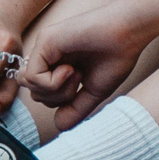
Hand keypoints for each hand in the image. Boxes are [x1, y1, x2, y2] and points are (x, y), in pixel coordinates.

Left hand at [19, 1, 153, 127]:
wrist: (129, 34)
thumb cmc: (116, 58)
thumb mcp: (93, 91)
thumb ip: (75, 108)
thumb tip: (59, 125)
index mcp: (57, 65)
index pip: (42, 93)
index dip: (59, 100)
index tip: (80, 89)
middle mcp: (47, 54)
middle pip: (33, 92)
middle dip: (55, 98)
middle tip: (79, 81)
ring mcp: (44, 46)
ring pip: (29, 85)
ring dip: (54, 90)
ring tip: (76, 74)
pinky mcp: (45, 41)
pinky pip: (33, 77)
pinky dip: (53, 82)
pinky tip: (72, 70)